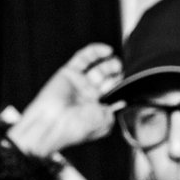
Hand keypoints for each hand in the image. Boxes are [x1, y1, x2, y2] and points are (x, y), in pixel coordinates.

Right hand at [8, 43, 121, 157]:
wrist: (54, 124)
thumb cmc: (76, 128)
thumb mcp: (106, 123)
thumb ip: (115, 110)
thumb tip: (120, 103)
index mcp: (95, 108)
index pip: (111, 91)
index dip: (119, 83)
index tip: (125, 78)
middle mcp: (87, 95)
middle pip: (105, 77)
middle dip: (115, 72)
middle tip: (119, 69)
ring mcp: (78, 83)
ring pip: (96, 66)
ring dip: (108, 62)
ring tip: (115, 62)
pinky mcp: (68, 72)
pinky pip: (83, 57)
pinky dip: (95, 51)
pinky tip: (106, 51)